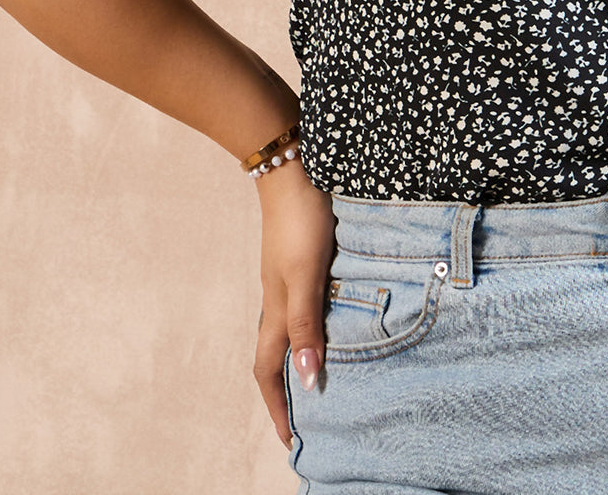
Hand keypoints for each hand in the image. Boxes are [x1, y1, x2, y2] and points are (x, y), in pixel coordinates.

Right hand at [253, 159, 335, 448]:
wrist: (293, 168)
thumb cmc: (300, 222)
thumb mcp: (306, 276)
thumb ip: (307, 325)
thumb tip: (309, 381)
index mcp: (276, 310)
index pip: (269, 370)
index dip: (278, 406)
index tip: (291, 440)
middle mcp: (278, 299)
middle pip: (277, 355)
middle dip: (287, 391)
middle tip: (309, 420)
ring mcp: (287, 278)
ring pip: (291, 331)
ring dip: (302, 358)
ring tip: (326, 380)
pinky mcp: (302, 260)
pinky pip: (305, 307)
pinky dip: (315, 327)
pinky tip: (338, 322)